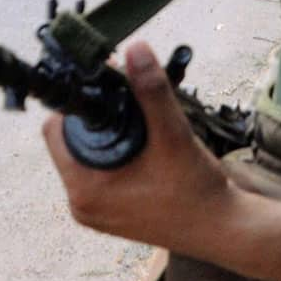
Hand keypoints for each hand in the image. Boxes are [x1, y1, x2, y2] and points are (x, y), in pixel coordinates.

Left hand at [42, 41, 233, 249]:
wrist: (224, 231)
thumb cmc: (197, 191)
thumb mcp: (173, 136)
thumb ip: (151, 91)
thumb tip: (135, 49)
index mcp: (84, 190)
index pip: (56, 131)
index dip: (79, 102)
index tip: (108, 85)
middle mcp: (82, 205)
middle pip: (72, 141)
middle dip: (99, 116)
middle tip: (133, 100)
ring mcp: (97, 212)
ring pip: (90, 155)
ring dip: (112, 133)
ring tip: (144, 123)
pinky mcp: (114, 213)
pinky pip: (104, 172)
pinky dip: (120, 153)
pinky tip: (149, 145)